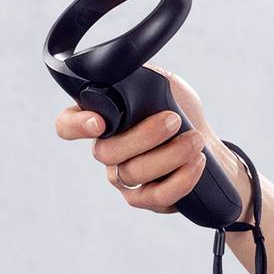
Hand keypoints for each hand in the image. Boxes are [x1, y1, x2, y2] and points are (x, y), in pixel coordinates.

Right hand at [52, 68, 246, 216]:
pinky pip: (156, 196)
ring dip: (171, 154)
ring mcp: (123, 178)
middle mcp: (106, 151)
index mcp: (102, 119)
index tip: (99, 122)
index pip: (67, 125)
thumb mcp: (162, 84)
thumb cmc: (179, 110)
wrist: (206, 141)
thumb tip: (129, 73)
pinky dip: (181, 178)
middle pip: (106, 152)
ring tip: (195, 139)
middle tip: (174, 119)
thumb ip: (141, 79)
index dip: (76, 126)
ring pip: (133, 173)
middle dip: (145, 135)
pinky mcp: (147, 199)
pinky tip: (196, 161)